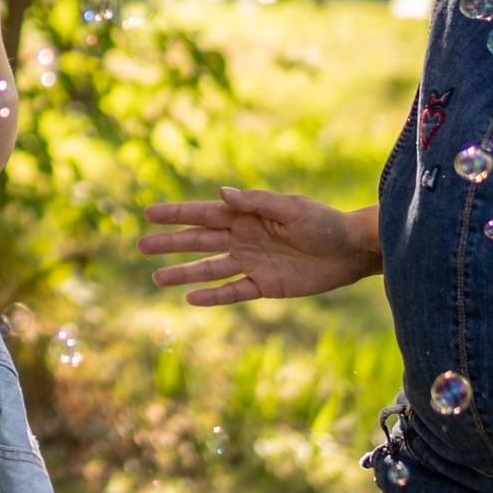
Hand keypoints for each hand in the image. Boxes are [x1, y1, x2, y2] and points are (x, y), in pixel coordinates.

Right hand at [138, 189, 378, 305]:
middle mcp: (244, 238)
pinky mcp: (265, 285)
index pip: (204, 214)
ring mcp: (252, 262)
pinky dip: (212, 296)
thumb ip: (256, 203)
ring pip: (210, 268)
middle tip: (141, 246)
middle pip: (199, 241)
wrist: (351, 251)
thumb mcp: (291, 208)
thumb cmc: (324, 222)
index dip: (177, 214)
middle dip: (170, 244)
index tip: (149, 214)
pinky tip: (190, 298)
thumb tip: (220, 194)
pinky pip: (233, 291)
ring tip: (156, 278)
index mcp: (247, 214)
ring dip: (184, 273)